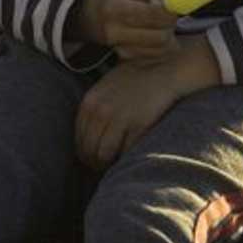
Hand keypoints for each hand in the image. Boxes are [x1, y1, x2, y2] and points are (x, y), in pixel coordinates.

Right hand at [68, 0, 177, 58]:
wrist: (93, 15)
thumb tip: (162, 4)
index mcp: (115, 9)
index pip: (149, 15)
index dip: (167, 13)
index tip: (172, 8)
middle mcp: (116, 33)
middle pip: (158, 38)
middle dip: (169, 26)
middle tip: (169, 17)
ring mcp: (122, 49)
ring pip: (161, 50)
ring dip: (168, 37)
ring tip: (161, 25)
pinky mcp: (129, 59)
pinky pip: (157, 57)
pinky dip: (162, 47)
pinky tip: (156, 36)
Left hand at [73, 38, 221, 171]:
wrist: (164, 73)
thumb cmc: (136, 79)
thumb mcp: (106, 86)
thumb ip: (94, 106)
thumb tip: (87, 132)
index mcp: (89, 101)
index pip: (78, 137)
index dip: (84, 152)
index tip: (90, 159)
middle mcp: (100, 110)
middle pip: (88, 148)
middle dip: (93, 162)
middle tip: (100, 168)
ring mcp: (118, 119)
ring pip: (103, 154)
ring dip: (106, 165)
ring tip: (112, 168)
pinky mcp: (137, 126)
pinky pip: (124, 152)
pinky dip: (124, 159)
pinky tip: (126, 159)